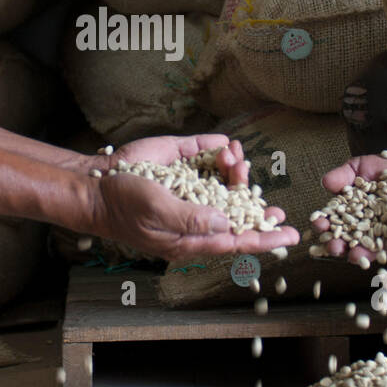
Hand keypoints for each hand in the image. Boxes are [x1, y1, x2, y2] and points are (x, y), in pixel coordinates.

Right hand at [91, 134, 298, 259]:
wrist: (96, 183)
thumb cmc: (122, 206)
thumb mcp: (156, 214)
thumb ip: (191, 219)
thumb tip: (227, 222)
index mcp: (191, 236)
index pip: (235, 239)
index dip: (264, 238)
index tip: (290, 237)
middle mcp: (195, 213)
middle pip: (236, 212)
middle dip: (255, 204)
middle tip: (274, 205)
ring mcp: (190, 188)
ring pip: (225, 183)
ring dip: (236, 172)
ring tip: (236, 161)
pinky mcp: (182, 163)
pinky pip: (207, 157)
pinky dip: (219, 150)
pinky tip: (226, 147)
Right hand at [314, 153, 386, 265]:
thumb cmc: (385, 169)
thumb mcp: (360, 167)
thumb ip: (343, 175)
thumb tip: (326, 182)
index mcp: (354, 217)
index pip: (336, 226)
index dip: (325, 227)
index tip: (319, 224)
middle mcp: (371, 233)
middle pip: (353, 246)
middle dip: (342, 249)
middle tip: (335, 247)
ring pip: (382, 251)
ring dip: (371, 255)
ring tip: (364, 254)